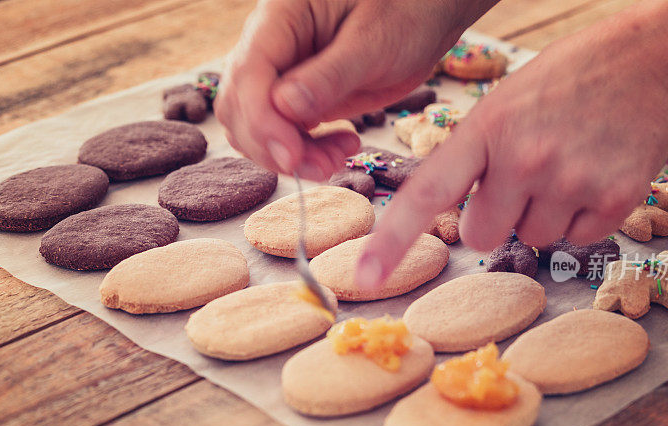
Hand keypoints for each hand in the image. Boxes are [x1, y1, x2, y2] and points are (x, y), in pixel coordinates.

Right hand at [214, 0, 495, 179]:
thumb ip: (331, 74)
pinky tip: (341, 150)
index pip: (249, 74)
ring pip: (256, 129)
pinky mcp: (299, 101)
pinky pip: (284, 136)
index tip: (291, 156)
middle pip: (241, 108)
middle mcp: (271, 47)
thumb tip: (284, 106)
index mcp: (280, 17)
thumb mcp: (375, 41)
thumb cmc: (407, 11)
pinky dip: (305, 155)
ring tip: (339, 158)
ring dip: (289, 157)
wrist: (427, 15)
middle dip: (274, 147)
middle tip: (323, 167)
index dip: (262, 121)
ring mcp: (282, 76)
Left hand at [356, 4, 667, 287]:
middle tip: (524, 179)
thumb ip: (476, 157)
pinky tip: (595, 175)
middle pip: (483, 236)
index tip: (366, 275)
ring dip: (545, 216)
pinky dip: (584, 217)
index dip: (391, 240)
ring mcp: (570, 180)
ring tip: (567, 166)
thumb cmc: (569, 80)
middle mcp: (523, 158)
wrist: (653, 60)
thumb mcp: (504, 102)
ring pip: (534, 240)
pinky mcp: (616, 198)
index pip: (426, 194)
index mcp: (485, 129)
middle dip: (496, 219)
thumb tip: (463, 217)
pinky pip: (580, 238)